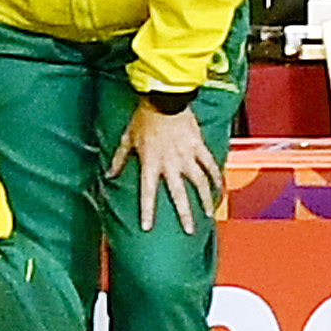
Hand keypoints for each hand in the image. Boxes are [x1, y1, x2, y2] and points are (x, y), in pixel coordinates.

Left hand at [111, 101, 222, 234]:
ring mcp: (187, 156)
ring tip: (209, 213)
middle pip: (178, 194)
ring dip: (205, 199)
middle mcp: (170, 164)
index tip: (147, 228)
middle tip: (189, 230)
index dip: (147, 211)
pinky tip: (220, 187)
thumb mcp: (127, 139)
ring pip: (199, 183)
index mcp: (150, 164)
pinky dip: (216, 176)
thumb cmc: (143, 119)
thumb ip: (119, 159)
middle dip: (184, 214)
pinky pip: (210, 165)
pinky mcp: (199, 147)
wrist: (164, 100)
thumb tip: (109, 174)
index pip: (147, 193)